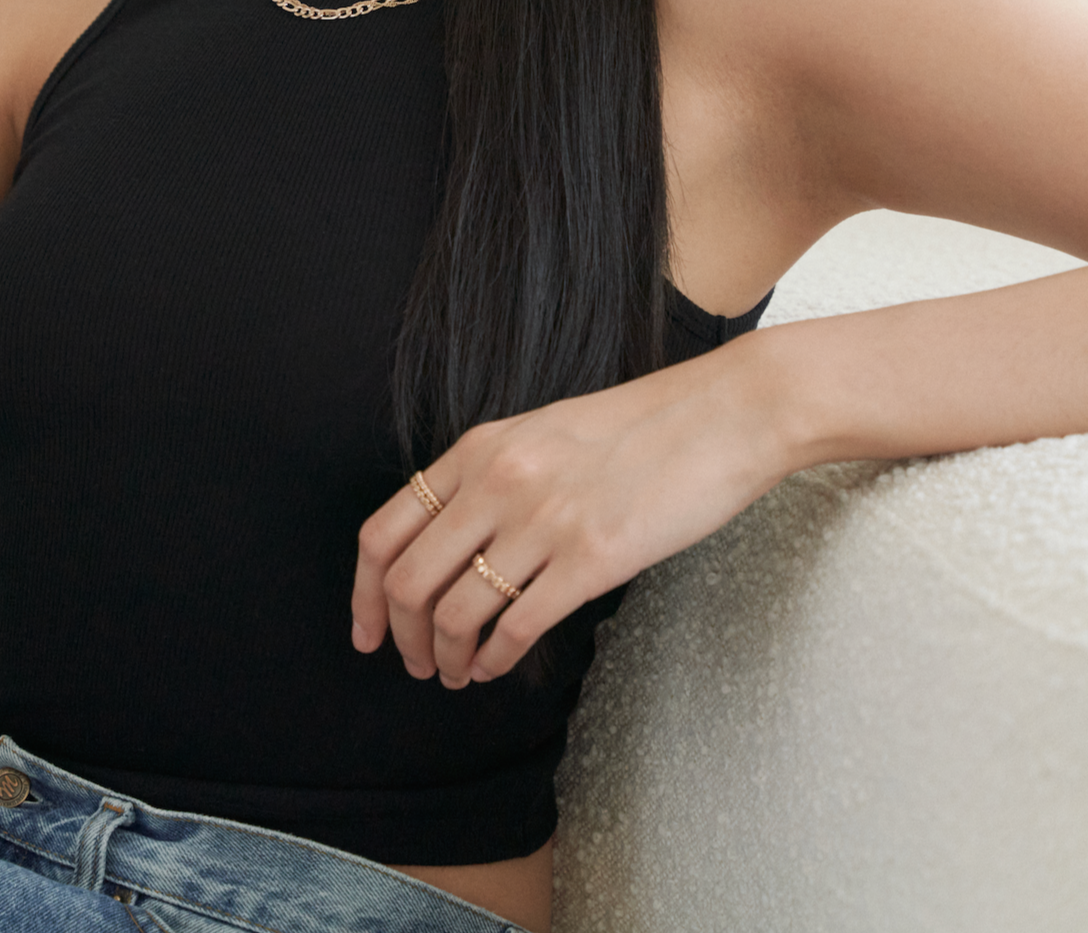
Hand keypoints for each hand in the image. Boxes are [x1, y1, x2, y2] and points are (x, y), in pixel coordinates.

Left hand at [350, 343, 793, 684]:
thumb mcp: (542, 434)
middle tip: (416, 665)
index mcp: (477, 450)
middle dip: (401, 637)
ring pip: (455, 611)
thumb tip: (449, 544)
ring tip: (457, 674)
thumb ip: (489, 478)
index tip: (367, 631)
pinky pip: (516, 626)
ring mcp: (542, 521)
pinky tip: (496, 669)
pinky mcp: (591, 559)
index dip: (363, 594)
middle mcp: (496, 482)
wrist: (724, 414)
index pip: (384, 532)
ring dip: (446, 657)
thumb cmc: (641, 429)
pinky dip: (494, 660)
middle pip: (407, 581)